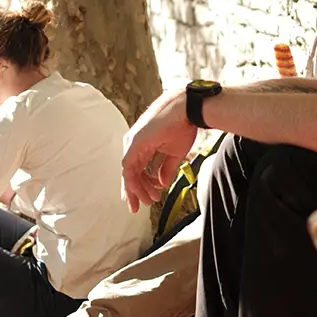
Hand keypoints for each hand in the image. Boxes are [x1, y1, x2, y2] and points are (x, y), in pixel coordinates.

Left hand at [121, 88, 196, 212]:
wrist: (188, 109)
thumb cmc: (183, 125)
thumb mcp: (174, 153)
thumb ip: (166, 169)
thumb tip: (162, 184)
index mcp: (142, 145)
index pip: (135, 169)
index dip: (139, 185)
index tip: (145, 199)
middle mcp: (134, 144)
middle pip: (129, 172)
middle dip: (135, 191)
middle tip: (139, 206)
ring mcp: (133, 143)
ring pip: (128, 172)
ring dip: (138, 189)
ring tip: (149, 201)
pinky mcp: (135, 143)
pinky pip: (129, 168)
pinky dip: (134, 182)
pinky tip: (143, 191)